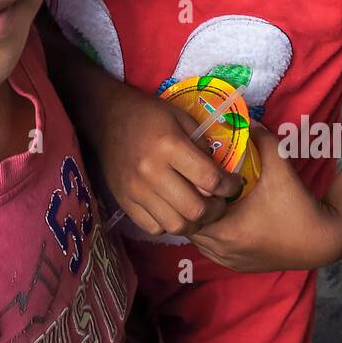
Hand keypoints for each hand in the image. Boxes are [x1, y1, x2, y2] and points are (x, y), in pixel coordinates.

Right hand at [96, 86, 243, 236]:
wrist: (107, 117)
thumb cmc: (150, 115)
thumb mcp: (182, 118)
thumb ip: (203, 146)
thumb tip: (221, 174)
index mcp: (169, 146)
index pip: (210, 180)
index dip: (230, 186)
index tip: (234, 183)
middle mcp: (151, 171)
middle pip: (195, 209)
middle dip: (216, 210)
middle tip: (220, 202)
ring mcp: (135, 190)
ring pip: (176, 225)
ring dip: (194, 222)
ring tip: (199, 209)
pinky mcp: (124, 201)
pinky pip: (153, 227)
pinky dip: (169, 224)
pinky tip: (174, 210)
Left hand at [187, 126, 341, 271]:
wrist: (323, 240)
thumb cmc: (299, 206)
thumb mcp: (280, 166)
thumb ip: (261, 138)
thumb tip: (246, 120)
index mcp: (227, 231)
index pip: (188, 211)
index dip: (189, 191)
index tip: (197, 176)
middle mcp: (223, 251)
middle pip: (190, 226)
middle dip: (192, 204)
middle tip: (200, 184)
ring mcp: (230, 261)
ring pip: (198, 240)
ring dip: (200, 220)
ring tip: (209, 198)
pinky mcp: (238, 266)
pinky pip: (211, 249)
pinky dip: (211, 234)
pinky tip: (222, 217)